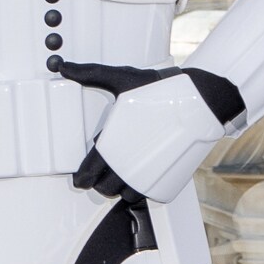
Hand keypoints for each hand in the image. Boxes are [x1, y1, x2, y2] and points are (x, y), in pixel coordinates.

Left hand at [86, 71, 233, 201]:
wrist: (199, 101)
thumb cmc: (161, 90)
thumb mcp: (122, 79)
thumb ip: (91, 74)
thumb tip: (64, 66)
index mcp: (111, 147)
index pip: (87, 174)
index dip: (82, 178)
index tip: (81, 177)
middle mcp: (126, 167)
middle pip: (104, 188)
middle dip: (101, 180)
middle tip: (105, 169)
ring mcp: (146, 178)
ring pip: (124, 195)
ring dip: (121, 187)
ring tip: (124, 172)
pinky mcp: (164, 183)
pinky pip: (145, 197)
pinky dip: (140, 190)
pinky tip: (141, 176)